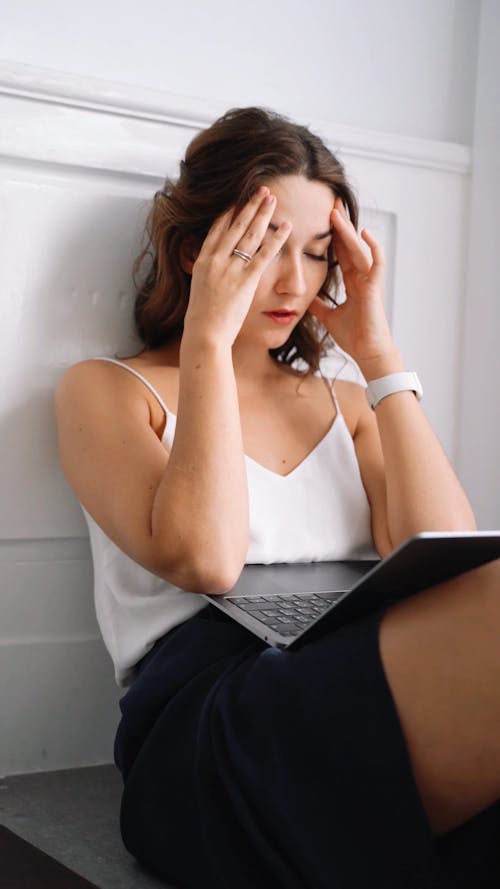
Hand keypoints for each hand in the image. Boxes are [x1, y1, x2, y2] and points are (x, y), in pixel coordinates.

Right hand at [183, 186, 290, 347]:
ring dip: (263, 214)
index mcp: (202, 262)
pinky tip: (286, 226)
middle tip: (261, 189)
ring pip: (250, 234)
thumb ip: (207, 278)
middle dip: (249, 206)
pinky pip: (265, 254)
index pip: (216, 230)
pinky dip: (277, 239)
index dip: (229, 213)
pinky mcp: (246, 280)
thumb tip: (211, 277)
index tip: (238, 199)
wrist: (204, 333)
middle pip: (235, 226)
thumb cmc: (202, 320)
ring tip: (273, 198)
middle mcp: (216, 260)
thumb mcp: (199, 292)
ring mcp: (231, 269)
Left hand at [308, 196, 398, 373]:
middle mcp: (361, 278)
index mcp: (352, 283)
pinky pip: (376, 263)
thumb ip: (320, 305)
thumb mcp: (329, 317)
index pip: (340, 253)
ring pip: (358, 249)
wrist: (368, 353)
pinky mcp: (375, 288)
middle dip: (340, 225)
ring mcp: (369, 281)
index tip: (322, 219)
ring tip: (337, 213)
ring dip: (348, 231)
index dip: (332, 237)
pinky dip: (372, 247)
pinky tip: (364, 233)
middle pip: (349, 246)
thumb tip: (306, 299)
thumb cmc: (354, 337)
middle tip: (330, 203)